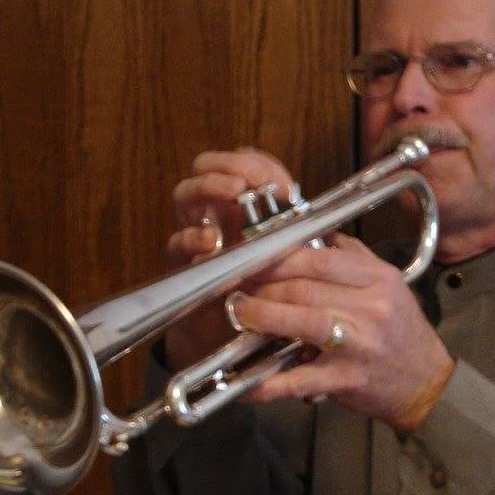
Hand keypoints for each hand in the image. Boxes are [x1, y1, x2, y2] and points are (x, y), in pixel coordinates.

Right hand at [164, 146, 297, 369]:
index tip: (283, 183)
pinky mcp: (182, 262)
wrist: (229, 332)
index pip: (243, 162)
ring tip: (233, 192)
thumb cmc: (261, 289)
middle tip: (251, 178)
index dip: (259, 164)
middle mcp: (215, 210)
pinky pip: (177, 242)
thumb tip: (316, 210)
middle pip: (206, 166)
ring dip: (208, 186)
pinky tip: (210, 240)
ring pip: (185, 195)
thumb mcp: (284, 257)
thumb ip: (295, 231)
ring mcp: (194, 232)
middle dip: (228, 165)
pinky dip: (192, 237)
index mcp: (242, 203)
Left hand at [226, 233, 453, 431]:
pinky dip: (270, 383)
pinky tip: (246, 384)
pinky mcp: (347, 380)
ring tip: (240, 314)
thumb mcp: (390, 284)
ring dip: (263, 317)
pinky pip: (301, 379)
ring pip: (302, 323)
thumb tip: (318, 234)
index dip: (279, 258)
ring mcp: (359, 345)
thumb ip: (355, 257)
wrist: (427, 382)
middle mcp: (371, 308)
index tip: (253, 258)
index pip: (320, 259)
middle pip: (305, 289)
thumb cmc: (402, 331)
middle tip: (238, 287)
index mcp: (379, 280)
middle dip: (264, 286)